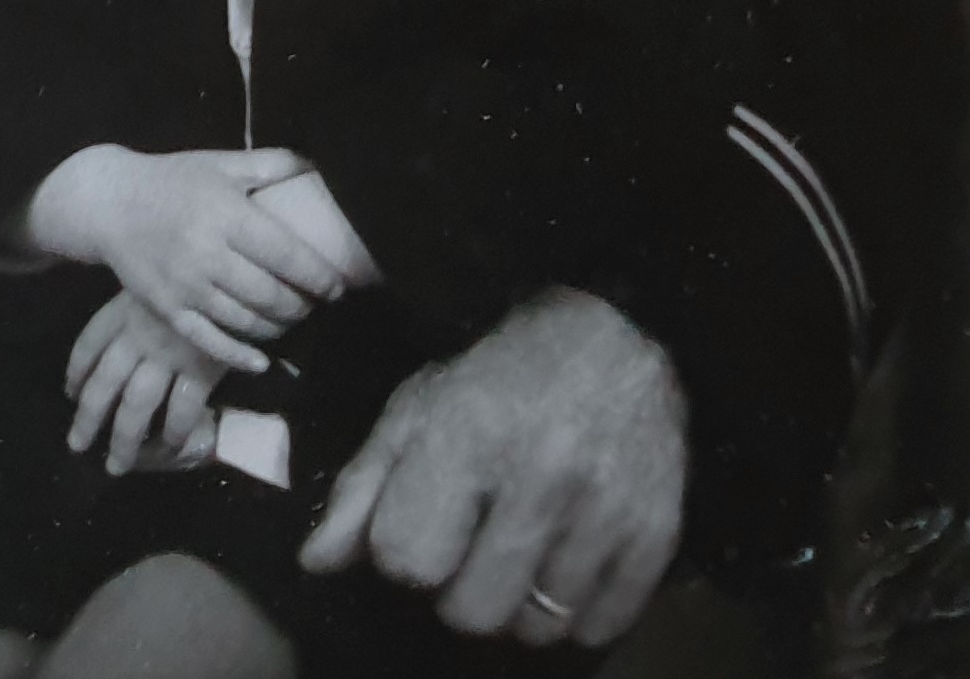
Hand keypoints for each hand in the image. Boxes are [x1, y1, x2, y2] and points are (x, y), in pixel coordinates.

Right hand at [24, 146, 350, 371]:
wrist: (106, 201)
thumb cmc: (171, 180)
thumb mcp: (219, 163)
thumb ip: (271, 164)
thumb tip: (321, 166)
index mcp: (225, 213)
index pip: (286, 255)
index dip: (319, 277)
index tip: (338, 287)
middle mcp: (206, 252)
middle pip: (271, 295)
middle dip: (303, 306)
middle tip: (315, 305)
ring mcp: (185, 284)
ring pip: (246, 321)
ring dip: (278, 327)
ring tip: (290, 320)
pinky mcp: (167, 308)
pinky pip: (210, 341)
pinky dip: (240, 356)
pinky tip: (262, 361)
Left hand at [64, 288, 230, 476]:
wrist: (232, 269)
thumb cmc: (190, 273)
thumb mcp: (152, 283)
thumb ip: (136, 311)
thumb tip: (123, 342)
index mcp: (121, 312)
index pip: (87, 346)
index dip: (76, 372)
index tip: (69, 394)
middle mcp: (137, 337)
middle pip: (104, 384)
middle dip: (87, 418)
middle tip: (76, 446)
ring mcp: (167, 355)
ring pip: (136, 405)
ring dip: (124, 439)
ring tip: (115, 465)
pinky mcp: (201, 368)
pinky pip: (182, 409)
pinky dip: (175, 431)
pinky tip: (170, 448)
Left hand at [297, 288, 682, 647]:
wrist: (614, 341)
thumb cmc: (497, 380)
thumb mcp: (414, 414)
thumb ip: (361, 490)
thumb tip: (314, 564)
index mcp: (465, 438)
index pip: (406, 559)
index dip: (401, 555)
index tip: (417, 531)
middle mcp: (539, 477)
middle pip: (471, 611)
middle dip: (456, 591)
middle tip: (467, 551)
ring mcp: (605, 511)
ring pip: (535, 628)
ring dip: (515, 605)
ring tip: (516, 556)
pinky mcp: (656, 536)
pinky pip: (599, 627)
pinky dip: (573, 615)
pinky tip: (561, 567)